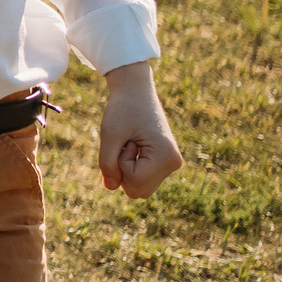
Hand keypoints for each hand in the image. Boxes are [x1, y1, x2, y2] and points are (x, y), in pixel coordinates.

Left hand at [98, 62, 181, 198]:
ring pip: (139, 187)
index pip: (133, 182)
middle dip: (123, 170)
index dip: (120, 163)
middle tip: (127, 142)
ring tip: (131, 143)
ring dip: (127, 169)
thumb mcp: (110, 134)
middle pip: (137, 191)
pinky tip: (134, 146)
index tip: (126, 140)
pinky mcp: (165, 162)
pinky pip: (142, 179)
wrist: (136, 91)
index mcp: (167, 157)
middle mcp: (174, 164)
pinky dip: (131, 167)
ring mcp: (171, 164)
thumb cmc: (123, 109)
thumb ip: (107, 163)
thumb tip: (111, 187)